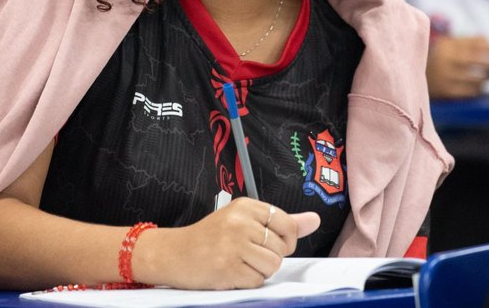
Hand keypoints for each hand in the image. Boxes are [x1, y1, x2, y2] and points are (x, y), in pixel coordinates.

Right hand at [133, 197, 319, 289]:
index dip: (284, 239)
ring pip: (272, 266)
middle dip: (268, 257)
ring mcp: (233, 245)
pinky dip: (247, 282)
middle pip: (281, 249)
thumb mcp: (243, 220)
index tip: (270, 242)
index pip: (286, 223)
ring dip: (258, 271)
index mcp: (245, 206)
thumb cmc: (210, 238)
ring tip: (239, 263)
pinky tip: (231, 272)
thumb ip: (281, 222)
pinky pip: (257, 281)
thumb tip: (314, 220)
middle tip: (245, 253)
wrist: (173, 254)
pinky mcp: (228, 268)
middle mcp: (240, 222)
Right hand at [426, 35, 488, 98]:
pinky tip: (480, 86)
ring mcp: (445, 77)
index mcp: (447, 45)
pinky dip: (479, 89)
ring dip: (488, 78)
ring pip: (478, 78)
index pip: (478, 45)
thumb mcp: (450, 45)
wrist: (411, 78)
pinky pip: (471, 92)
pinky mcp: (446, 92)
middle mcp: (445, 60)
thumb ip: (473, 42)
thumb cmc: (439, 59)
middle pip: (480, 60)